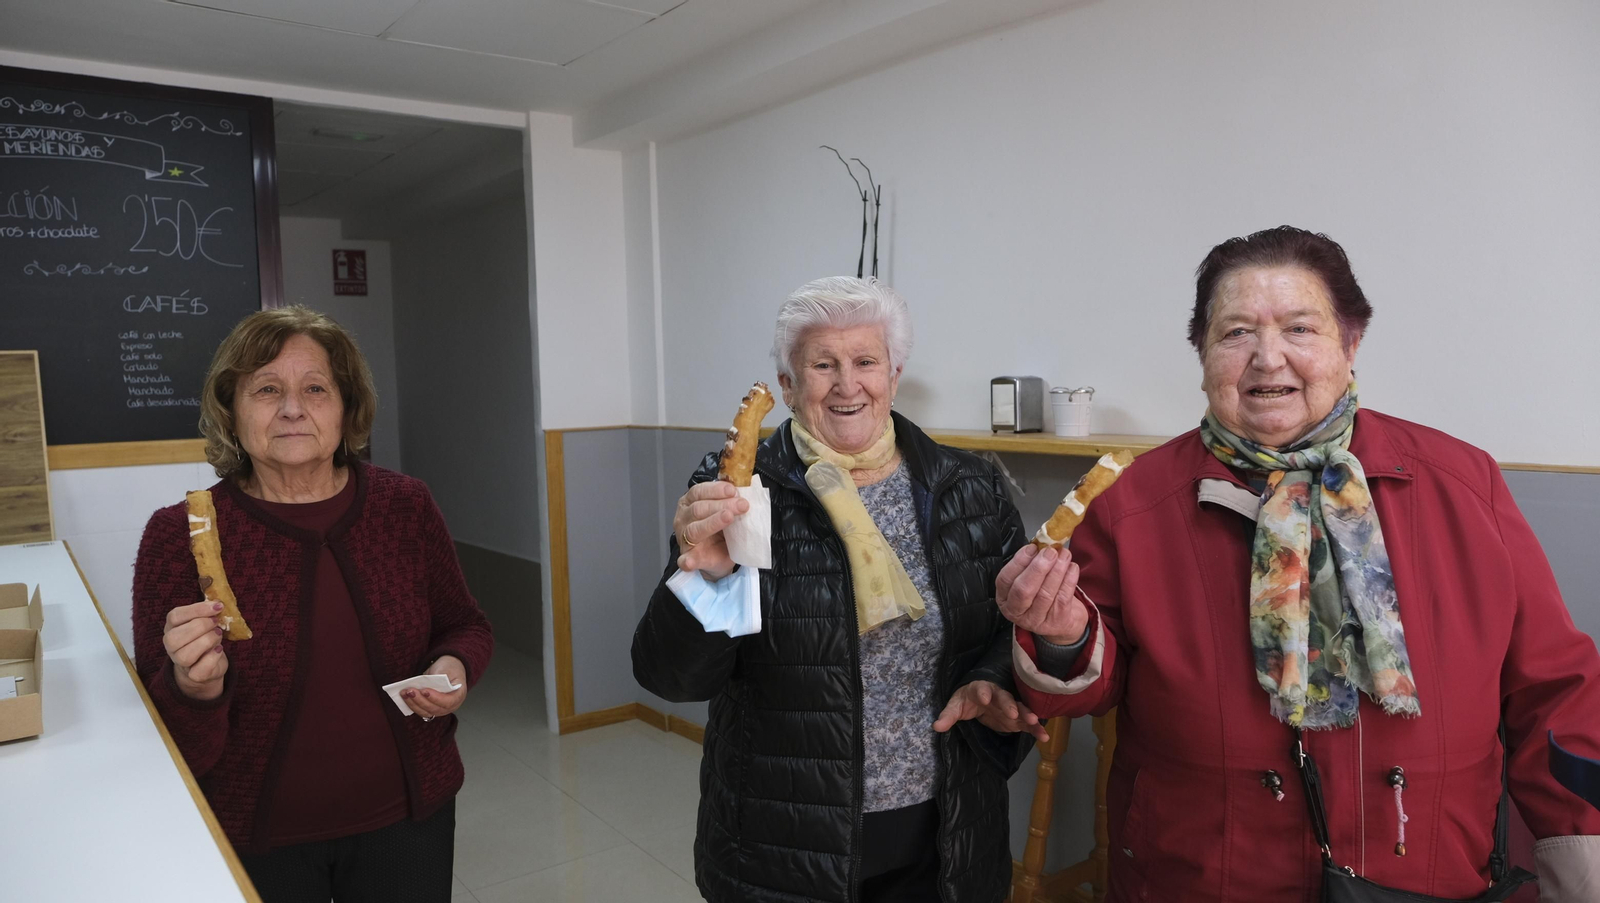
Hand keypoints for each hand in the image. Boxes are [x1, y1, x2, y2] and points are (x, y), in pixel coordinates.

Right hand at [164, 600, 229, 700]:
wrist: (208, 665)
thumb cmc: (205, 638)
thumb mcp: (205, 623)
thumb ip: (208, 614)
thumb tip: (218, 604)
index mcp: (172, 628)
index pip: (175, 616)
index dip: (196, 610)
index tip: (217, 606)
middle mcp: (171, 646)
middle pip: (175, 637)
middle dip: (200, 626)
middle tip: (216, 622)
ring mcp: (180, 662)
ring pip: (185, 655)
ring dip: (206, 641)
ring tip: (218, 635)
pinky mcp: (193, 675)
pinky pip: (200, 669)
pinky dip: (212, 657)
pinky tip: (219, 649)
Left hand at [406, 655, 466, 719]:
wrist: (449, 669)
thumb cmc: (450, 668)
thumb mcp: (447, 669)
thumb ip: (437, 678)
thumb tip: (424, 685)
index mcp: (459, 695)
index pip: (448, 701)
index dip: (436, 698)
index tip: (424, 691)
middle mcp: (451, 706)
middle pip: (435, 708)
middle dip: (420, 700)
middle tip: (410, 691)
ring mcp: (440, 709)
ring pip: (426, 712)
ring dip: (413, 704)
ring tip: (404, 693)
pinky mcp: (431, 708)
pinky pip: (421, 710)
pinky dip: (412, 705)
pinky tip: (405, 697)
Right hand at [673, 481, 748, 580]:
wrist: (719, 556)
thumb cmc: (721, 529)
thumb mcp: (726, 510)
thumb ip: (731, 500)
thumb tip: (746, 489)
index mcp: (690, 502)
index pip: (699, 492)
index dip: (715, 489)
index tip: (733, 490)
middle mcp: (684, 518)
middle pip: (699, 508)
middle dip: (722, 505)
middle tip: (742, 505)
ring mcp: (684, 539)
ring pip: (695, 529)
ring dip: (713, 522)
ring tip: (729, 517)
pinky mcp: (688, 558)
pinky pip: (686, 560)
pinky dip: (688, 560)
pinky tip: (691, 561)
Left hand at [933, 680, 1049, 743]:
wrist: (981, 700)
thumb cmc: (967, 700)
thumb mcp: (956, 706)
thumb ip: (948, 716)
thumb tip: (936, 726)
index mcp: (980, 689)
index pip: (981, 688)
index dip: (983, 692)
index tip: (984, 697)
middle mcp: (998, 695)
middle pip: (1004, 697)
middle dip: (1009, 704)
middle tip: (1013, 712)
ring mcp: (1010, 706)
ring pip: (1020, 708)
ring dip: (1027, 714)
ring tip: (1034, 720)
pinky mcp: (1017, 719)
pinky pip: (1028, 724)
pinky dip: (1036, 729)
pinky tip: (1043, 737)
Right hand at [996, 545, 1090, 645]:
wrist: (1060, 621)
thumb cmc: (1041, 595)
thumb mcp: (1029, 581)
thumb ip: (1030, 564)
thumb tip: (1041, 544)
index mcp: (1005, 598)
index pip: (1005, 580)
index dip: (1019, 562)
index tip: (1032, 547)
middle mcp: (1016, 612)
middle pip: (1023, 590)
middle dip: (1038, 568)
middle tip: (1050, 552)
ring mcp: (1036, 620)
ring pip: (1045, 594)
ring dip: (1057, 571)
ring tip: (1064, 555)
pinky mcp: (1056, 623)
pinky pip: (1062, 598)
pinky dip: (1069, 580)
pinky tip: (1072, 567)